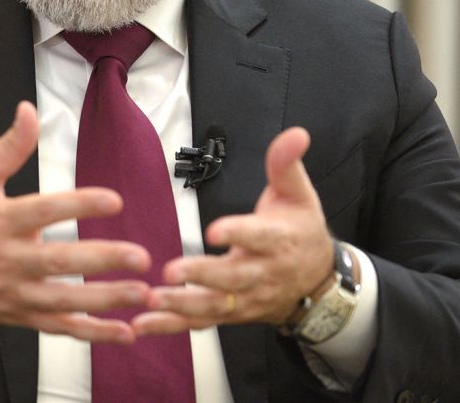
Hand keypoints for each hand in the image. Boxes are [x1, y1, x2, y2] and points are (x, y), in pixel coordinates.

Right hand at [0, 101, 151, 341]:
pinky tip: (125, 332)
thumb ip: (8, 147)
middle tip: (140, 256)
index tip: (114, 200)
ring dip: (106, 299)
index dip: (80, 205)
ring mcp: (15, 292)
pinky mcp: (20, 316)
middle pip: (60, 261)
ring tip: (142, 293)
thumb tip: (29, 111)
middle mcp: (8, 259)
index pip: (44, 210)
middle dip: (102, 260)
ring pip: (65, 299)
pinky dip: (93, 332)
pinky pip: (60, 328)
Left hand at [133, 127, 332, 333]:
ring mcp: (246, 299)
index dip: (237, 233)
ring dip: (182, 306)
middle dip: (201, 276)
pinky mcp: (230, 314)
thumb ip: (287, 165)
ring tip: (152, 299)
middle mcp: (262, 274)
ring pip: (215, 306)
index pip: (258, 236)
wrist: (319, 283)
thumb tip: (296, 133)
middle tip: (170, 272)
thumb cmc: (300, 231)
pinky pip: (200, 323)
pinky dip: (171, 326)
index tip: (214, 230)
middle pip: (232, 278)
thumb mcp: (299, 195)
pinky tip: (141, 323)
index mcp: (277, 240)